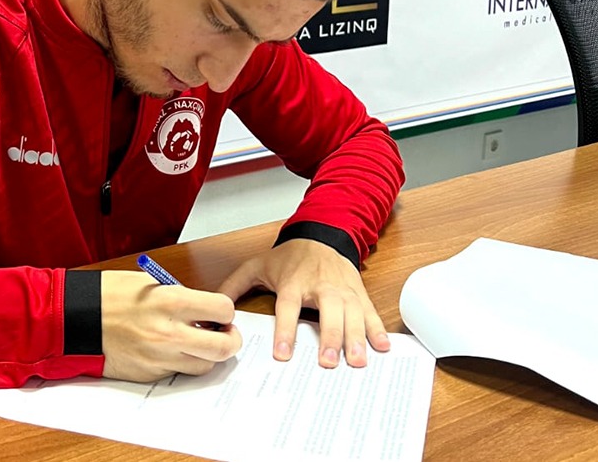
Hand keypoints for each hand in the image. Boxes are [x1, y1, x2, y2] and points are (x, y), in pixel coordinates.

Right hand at [100, 270, 242, 381]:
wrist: (74, 318)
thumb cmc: (109, 295)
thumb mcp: (151, 284)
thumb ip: (181, 298)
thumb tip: (203, 312)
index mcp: (172, 302)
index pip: (224, 310)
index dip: (226, 311)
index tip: (220, 312)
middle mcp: (170, 334)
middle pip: (223, 347)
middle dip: (231, 340)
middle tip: (225, 334)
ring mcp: (160, 358)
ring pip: (204, 366)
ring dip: (206, 354)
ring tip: (196, 342)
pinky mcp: (149, 374)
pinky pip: (178, 373)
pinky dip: (181, 363)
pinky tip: (170, 349)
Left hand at [218, 239, 388, 367]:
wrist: (322, 234)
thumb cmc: (290, 257)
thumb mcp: (257, 266)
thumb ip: (234, 285)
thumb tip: (215, 307)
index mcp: (294, 282)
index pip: (288, 307)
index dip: (285, 330)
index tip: (282, 353)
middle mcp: (320, 286)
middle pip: (327, 312)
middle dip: (328, 337)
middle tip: (327, 362)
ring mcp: (342, 290)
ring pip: (352, 314)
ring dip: (355, 337)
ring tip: (357, 361)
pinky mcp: (358, 293)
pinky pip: (370, 312)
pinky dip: (377, 329)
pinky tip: (382, 346)